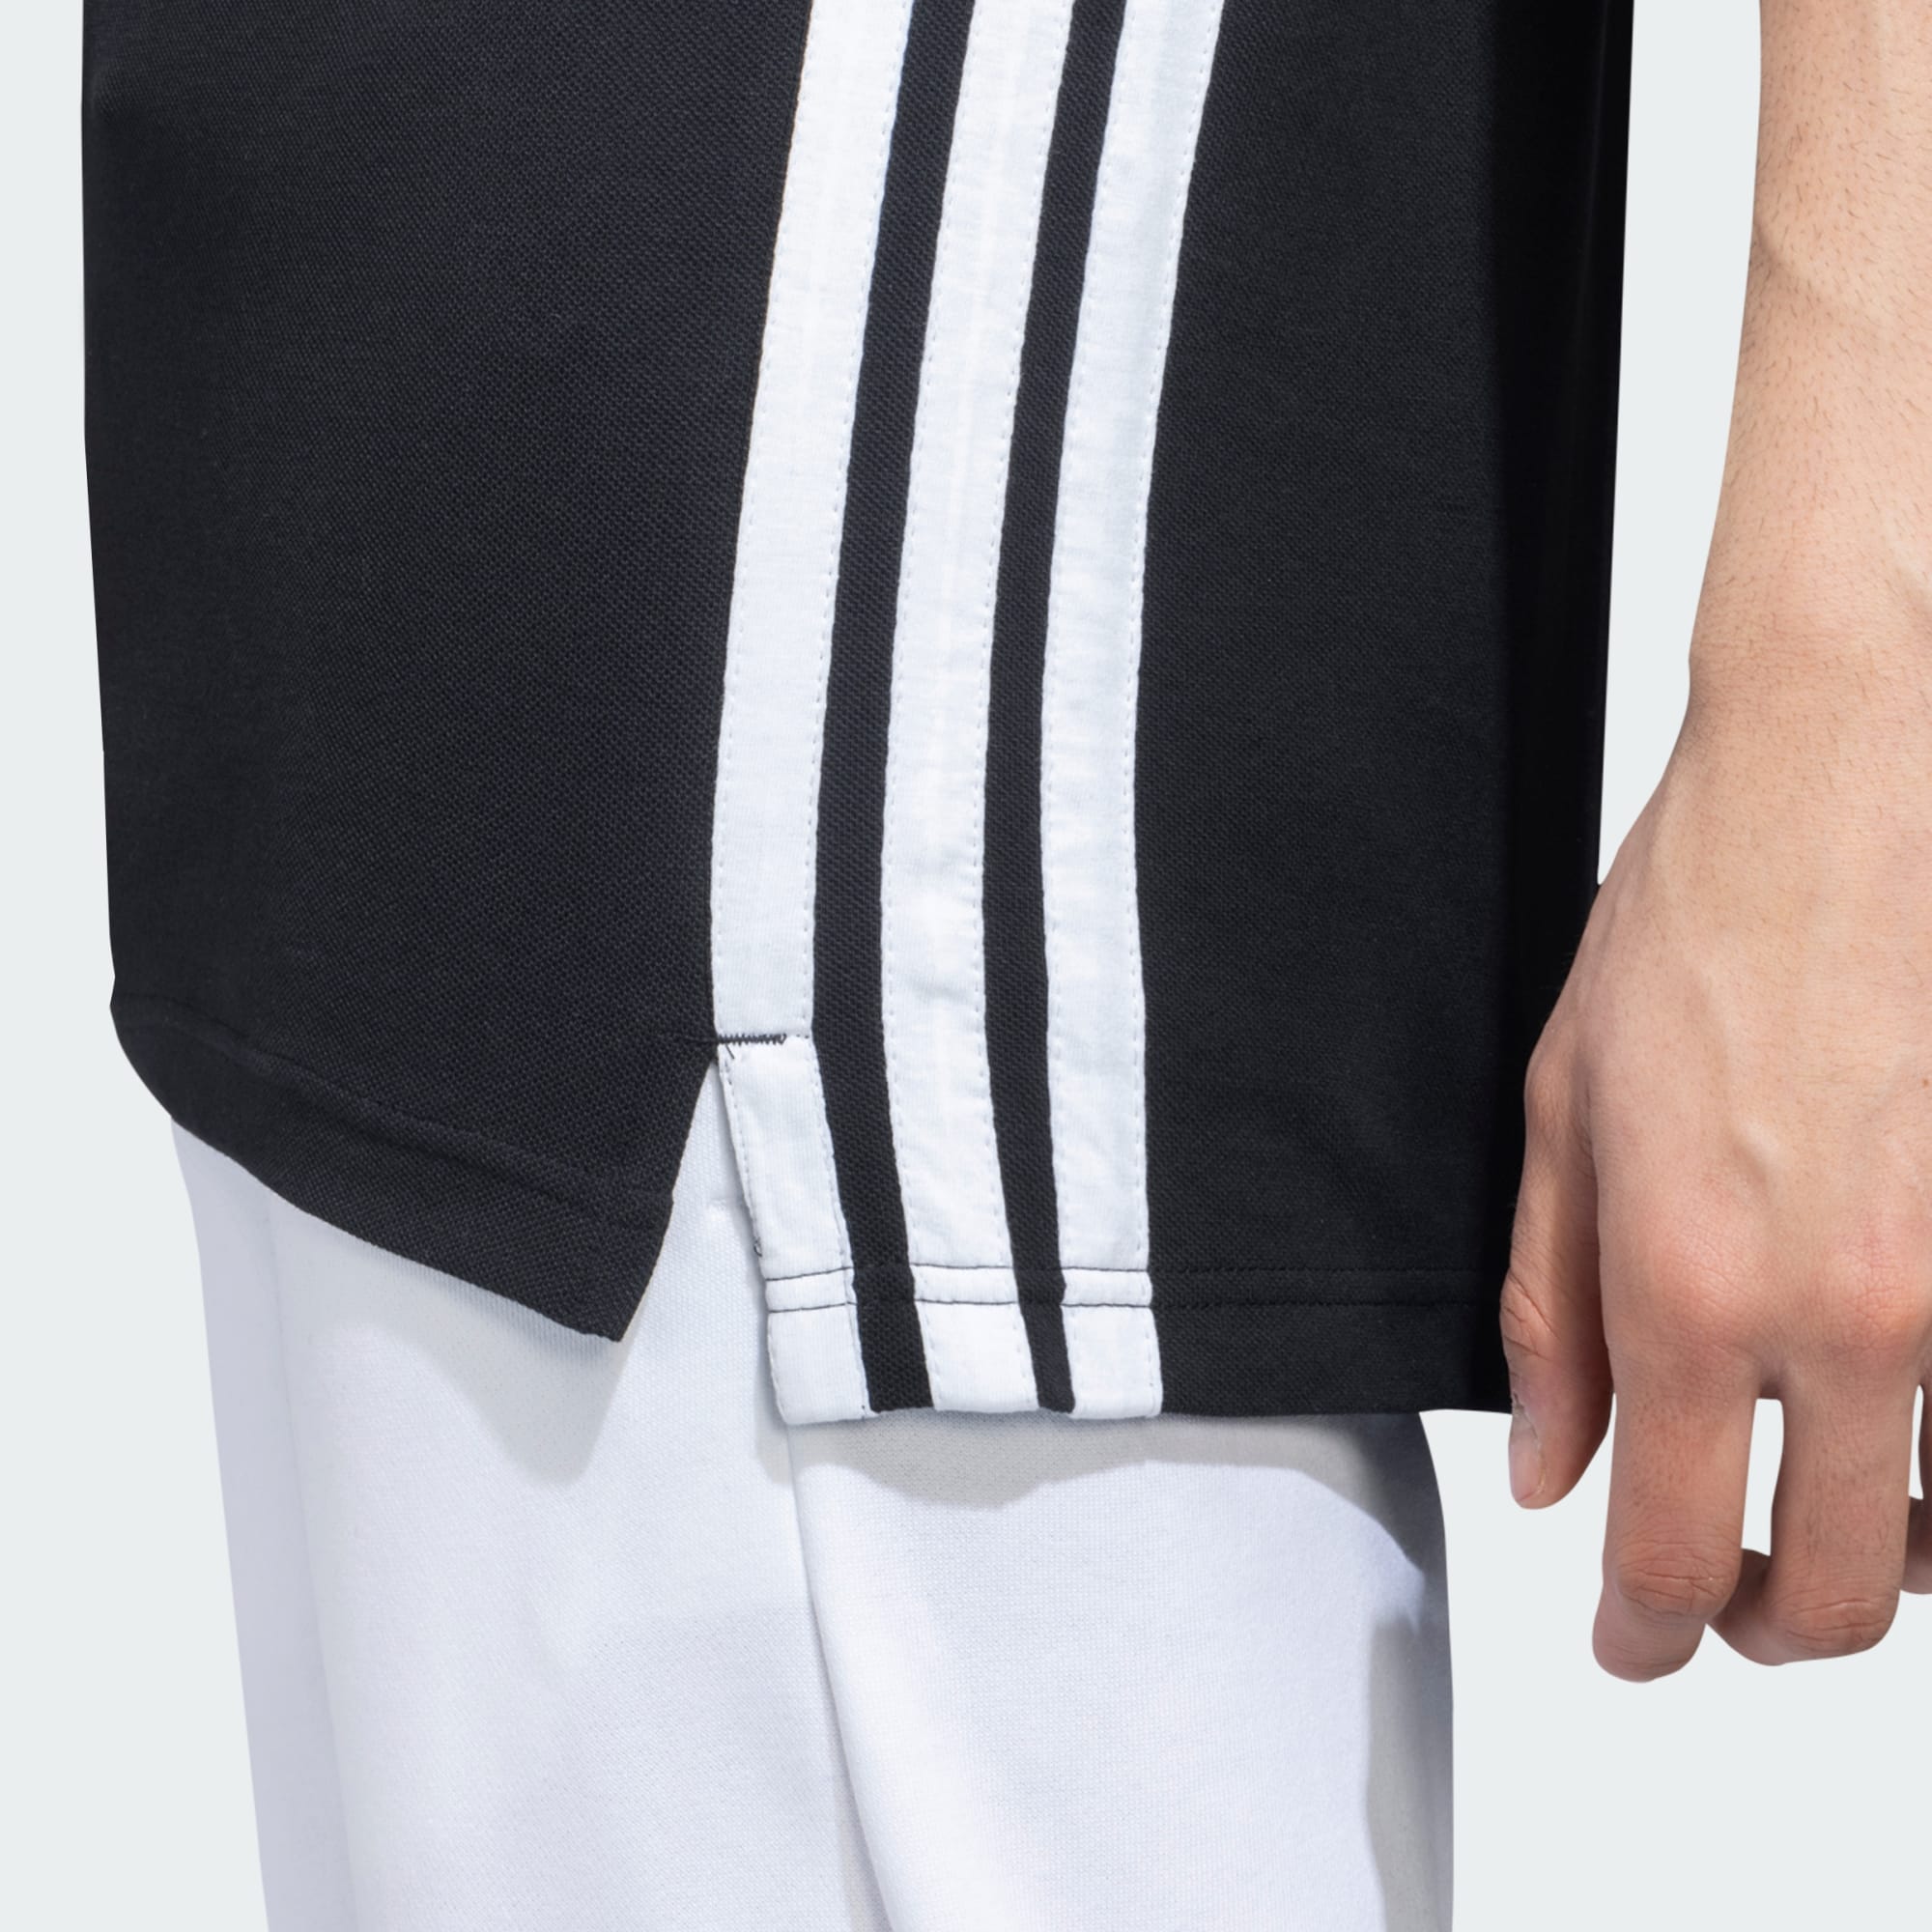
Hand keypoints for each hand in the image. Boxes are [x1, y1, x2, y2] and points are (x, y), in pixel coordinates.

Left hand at [1500, 655, 1931, 1677]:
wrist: (1848, 785)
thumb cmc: (1695, 928)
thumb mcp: (1562, 1116)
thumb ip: (1552, 1315)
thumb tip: (1550, 1468)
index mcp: (1688, 1289)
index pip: (1672, 1556)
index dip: (1646, 1634)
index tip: (1634, 1642)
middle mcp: (1843, 1315)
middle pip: (1834, 1595)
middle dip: (1767, 1625)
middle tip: (1721, 1595)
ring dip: (1868, 1534)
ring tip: (1810, 1482)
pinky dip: (1924, 1419)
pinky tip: (1873, 1367)